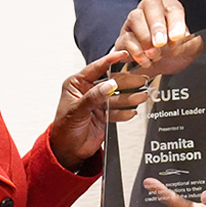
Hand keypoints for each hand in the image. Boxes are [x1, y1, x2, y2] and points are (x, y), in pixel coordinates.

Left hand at [49, 49, 147, 170]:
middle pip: (111, 82)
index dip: (110, 60)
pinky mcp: (104, 116)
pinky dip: (125, 111)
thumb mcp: (76, 110)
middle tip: (141, 80)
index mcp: (77, 84)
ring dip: (130, 97)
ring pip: (117, 97)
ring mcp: (98, 103)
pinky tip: (132, 111)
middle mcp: (88, 91)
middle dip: (127, 81)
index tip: (123, 54)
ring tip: (141, 96)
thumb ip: (93, 97)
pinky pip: (117, 111)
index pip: (96, 68)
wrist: (68, 151)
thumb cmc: (64, 129)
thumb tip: (109, 85)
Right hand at [114, 0, 201, 76]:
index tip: (177, 37)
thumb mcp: (190, 48)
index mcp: (170, 7)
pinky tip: (146, 60)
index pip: (173, 7)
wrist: (163, 65)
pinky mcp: (124, 37)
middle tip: (161, 44)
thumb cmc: (177, 51)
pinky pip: (125, 38)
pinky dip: (135, 51)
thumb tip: (182, 39)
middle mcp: (150, 9)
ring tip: (155, 55)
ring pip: (135, 17)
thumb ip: (190, 42)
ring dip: (145, 39)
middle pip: (150, 3)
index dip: (175, 22)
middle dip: (157, 25)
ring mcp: (135, 21)